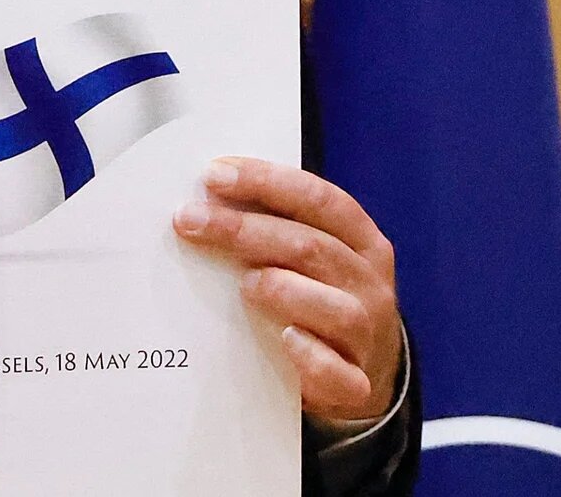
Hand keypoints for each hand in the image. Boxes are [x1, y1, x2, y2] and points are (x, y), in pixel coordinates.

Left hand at [174, 156, 402, 424]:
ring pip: (336, 309)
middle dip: (246, 230)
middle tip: (191, 220)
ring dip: (286, 290)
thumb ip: (277, 230)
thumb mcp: (315, 259)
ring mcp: (366, 336)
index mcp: (362, 242)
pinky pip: (339, 374)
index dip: (268, 182)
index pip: (320, 200)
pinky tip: (286, 340)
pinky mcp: (355, 385)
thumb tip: (206, 200)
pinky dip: (312, 357)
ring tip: (245, 284)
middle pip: (313, 247)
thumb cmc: (323, 300)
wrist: (363, 376)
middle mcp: (369, 284)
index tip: (213, 174)